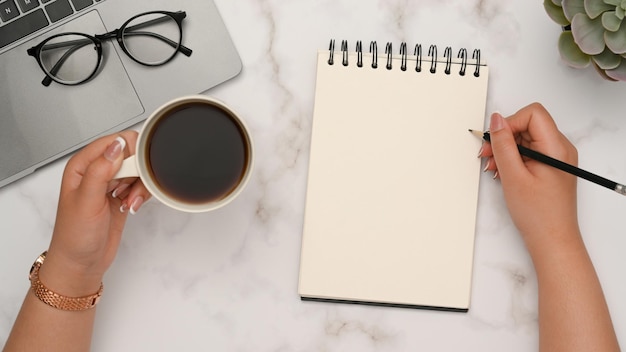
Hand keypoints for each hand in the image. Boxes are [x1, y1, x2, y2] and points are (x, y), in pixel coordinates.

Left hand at [39, 132, 150, 295]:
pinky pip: (140, 186)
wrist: (81, 264)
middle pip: (130, 155)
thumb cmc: (74, 236)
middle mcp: (96, 171)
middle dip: (138, 171)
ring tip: (130, 202)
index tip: (135, 169)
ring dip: (140, 186)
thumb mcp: (86, 201)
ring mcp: (110, 184)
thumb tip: (117, 145)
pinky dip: (141, 195)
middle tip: (131, 189)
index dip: (130, 152)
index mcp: (82, 165)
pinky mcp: (121, 196)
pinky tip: (131, 206)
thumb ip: (100, 170)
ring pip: (138, 171)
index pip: (114, 142)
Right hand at [478, 103, 579, 245]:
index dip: (510, 123)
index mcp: (557, 148)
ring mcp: (555, 157)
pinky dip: (512, 159)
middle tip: (487, 155)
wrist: (552, 240)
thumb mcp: (513, 176)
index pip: (532, 114)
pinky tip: (503, 172)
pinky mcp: (549, 166)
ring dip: (505, 149)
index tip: (495, 140)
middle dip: (504, 138)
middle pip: (527, 125)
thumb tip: (496, 120)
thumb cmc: (539, 215)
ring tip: (494, 168)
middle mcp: (560, 149)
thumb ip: (503, 145)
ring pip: (525, 138)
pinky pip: (528, 152)